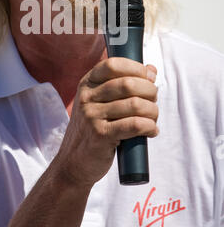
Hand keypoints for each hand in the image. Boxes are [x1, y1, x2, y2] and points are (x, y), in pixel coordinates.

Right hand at [54, 57, 157, 188]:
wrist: (73, 163)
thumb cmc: (93, 129)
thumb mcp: (100, 102)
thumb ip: (123, 84)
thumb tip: (151, 70)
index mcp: (87, 84)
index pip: (113, 64)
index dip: (137, 68)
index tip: (149, 78)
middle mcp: (87, 97)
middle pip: (128, 84)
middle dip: (150, 91)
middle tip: (153, 102)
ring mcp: (92, 116)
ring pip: (135, 105)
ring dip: (152, 112)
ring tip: (152, 119)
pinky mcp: (100, 135)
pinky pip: (134, 125)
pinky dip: (149, 127)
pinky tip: (151, 131)